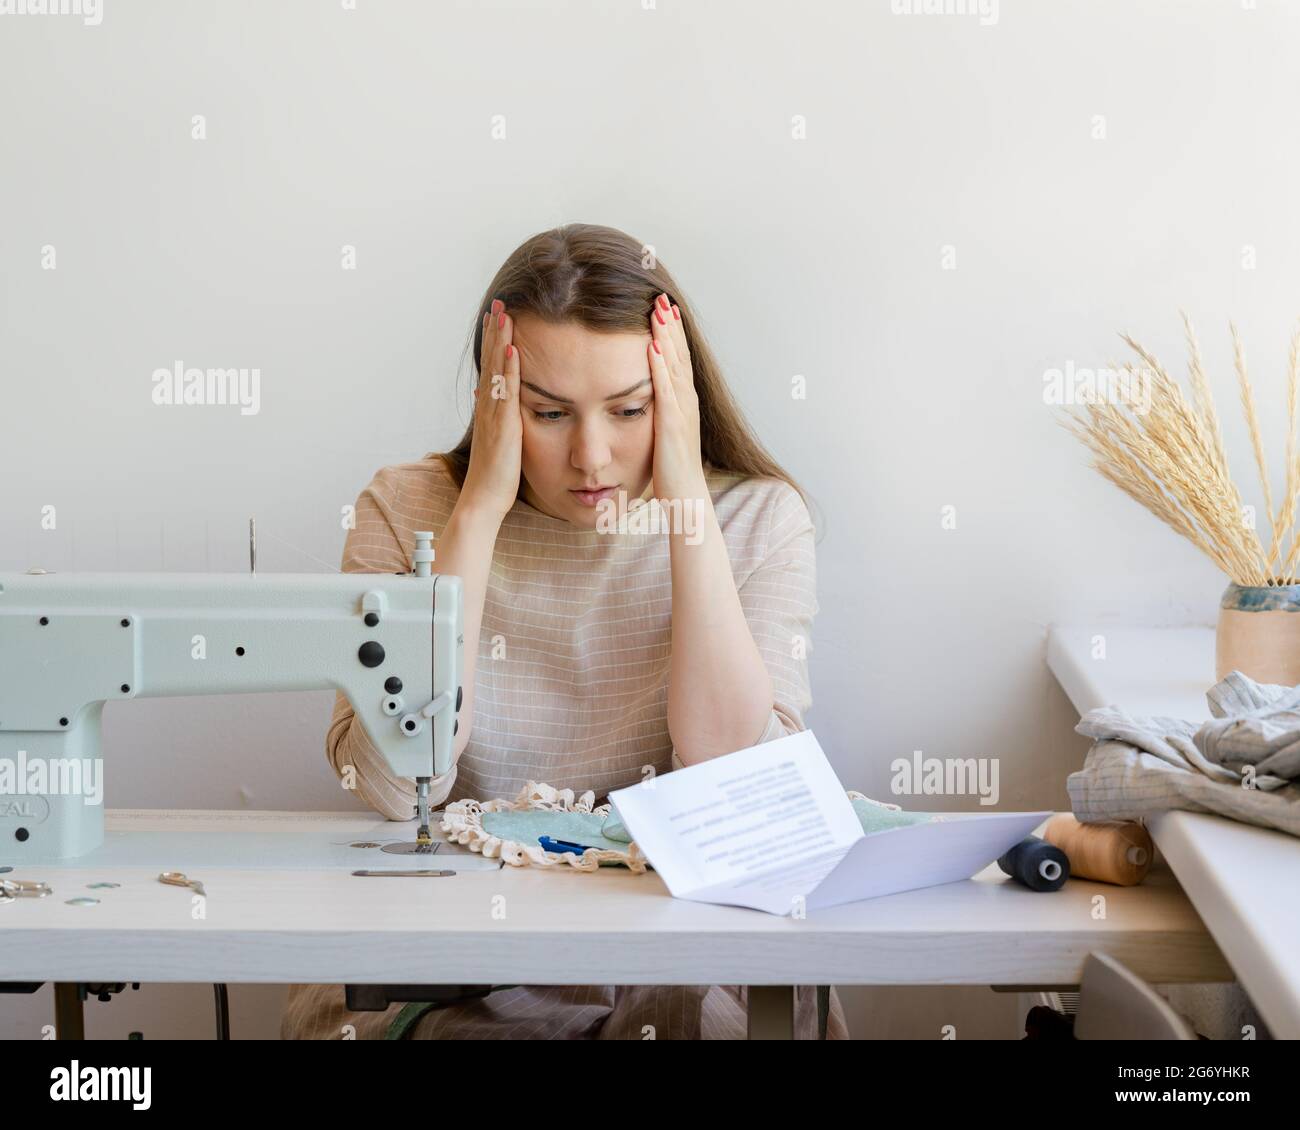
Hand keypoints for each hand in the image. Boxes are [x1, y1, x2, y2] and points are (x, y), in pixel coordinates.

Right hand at [461, 299, 522, 523]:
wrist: (484, 499)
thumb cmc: (496, 474)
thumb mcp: (498, 439)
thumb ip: (496, 416)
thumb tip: (487, 396)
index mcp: (489, 409)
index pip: (492, 367)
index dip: (494, 340)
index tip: (498, 315)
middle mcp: (488, 406)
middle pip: (490, 360)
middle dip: (495, 330)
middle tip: (500, 302)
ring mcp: (493, 414)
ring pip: (495, 370)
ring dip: (499, 340)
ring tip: (504, 313)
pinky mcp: (503, 426)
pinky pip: (505, 391)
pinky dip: (507, 369)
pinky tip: (512, 349)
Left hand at [647, 292, 705, 499]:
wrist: (685, 496)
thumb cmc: (672, 468)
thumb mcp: (664, 431)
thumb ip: (659, 410)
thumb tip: (648, 396)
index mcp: (683, 401)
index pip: (678, 358)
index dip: (671, 332)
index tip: (662, 307)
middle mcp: (687, 401)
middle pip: (679, 354)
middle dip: (670, 324)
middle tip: (661, 295)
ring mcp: (682, 411)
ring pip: (674, 365)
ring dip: (667, 336)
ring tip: (658, 310)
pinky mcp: (672, 425)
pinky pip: (666, 390)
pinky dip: (660, 367)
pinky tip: (653, 348)